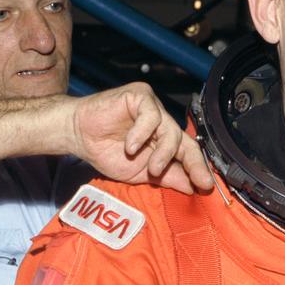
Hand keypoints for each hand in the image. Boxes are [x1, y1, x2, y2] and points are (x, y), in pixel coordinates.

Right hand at [68, 83, 214, 193]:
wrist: (78, 137)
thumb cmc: (106, 151)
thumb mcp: (139, 173)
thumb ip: (166, 177)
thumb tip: (192, 187)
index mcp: (164, 140)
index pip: (189, 152)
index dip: (199, 168)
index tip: (205, 186)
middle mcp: (162, 123)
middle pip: (184, 141)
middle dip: (188, 162)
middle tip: (179, 178)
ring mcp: (152, 108)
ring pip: (170, 129)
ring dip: (162, 152)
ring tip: (150, 167)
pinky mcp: (140, 96)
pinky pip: (150, 115)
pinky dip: (141, 134)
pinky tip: (130, 146)